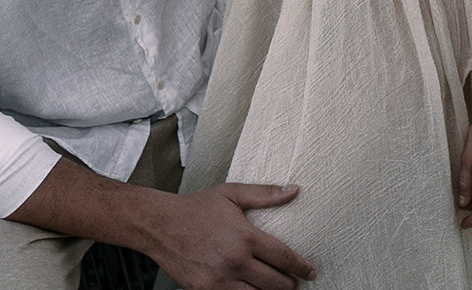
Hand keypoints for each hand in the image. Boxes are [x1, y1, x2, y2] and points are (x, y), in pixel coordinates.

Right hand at [149, 183, 315, 289]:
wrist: (161, 225)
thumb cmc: (197, 208)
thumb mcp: (232, 194)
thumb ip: (264, 194)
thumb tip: (294, 190)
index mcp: (245, 236)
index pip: (283, 257)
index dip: (301, 266)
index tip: (310, 271)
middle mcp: (235, 261)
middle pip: (275, 283)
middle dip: (290, 285)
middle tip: (296, 283)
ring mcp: (220, 281)